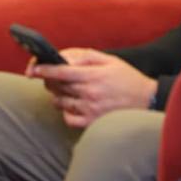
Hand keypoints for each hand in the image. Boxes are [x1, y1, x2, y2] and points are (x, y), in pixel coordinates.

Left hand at [27, 48, 156, 128]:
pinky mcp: (92, 123)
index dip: (43, 69)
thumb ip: (84, 57)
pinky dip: (66, 112)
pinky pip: (68, 119)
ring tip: (67, 90)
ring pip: (59, 102)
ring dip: (58, 95)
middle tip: (52, 77)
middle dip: (49, 80)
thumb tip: (63, 57)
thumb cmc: (127, 78)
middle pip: (57, 87)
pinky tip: (73, 105)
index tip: (32, 69)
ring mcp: (90, 110)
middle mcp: (90, 93)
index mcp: (93, 75)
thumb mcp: (109, 60)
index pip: (60, 71)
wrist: (148, 101)